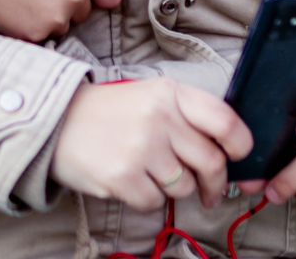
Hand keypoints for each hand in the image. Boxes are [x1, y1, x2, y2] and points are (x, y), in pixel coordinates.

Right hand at [51, 78, 252, 211]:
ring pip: (184, 186)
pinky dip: (146, 197)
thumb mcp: (149, 95)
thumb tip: (226, 148)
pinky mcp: (123, 177)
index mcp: (170, 93)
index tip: (237, 157)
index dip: (241, 145)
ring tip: (152, 173)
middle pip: (211, 163)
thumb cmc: (108, 111)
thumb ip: (187, 114)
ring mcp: (141, 148)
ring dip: (173, 187)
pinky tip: (130, 179)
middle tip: (209, 190)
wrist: (55, 121)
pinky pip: (154, 202)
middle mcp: (159, 118)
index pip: (225, 121)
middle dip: (214, 183)